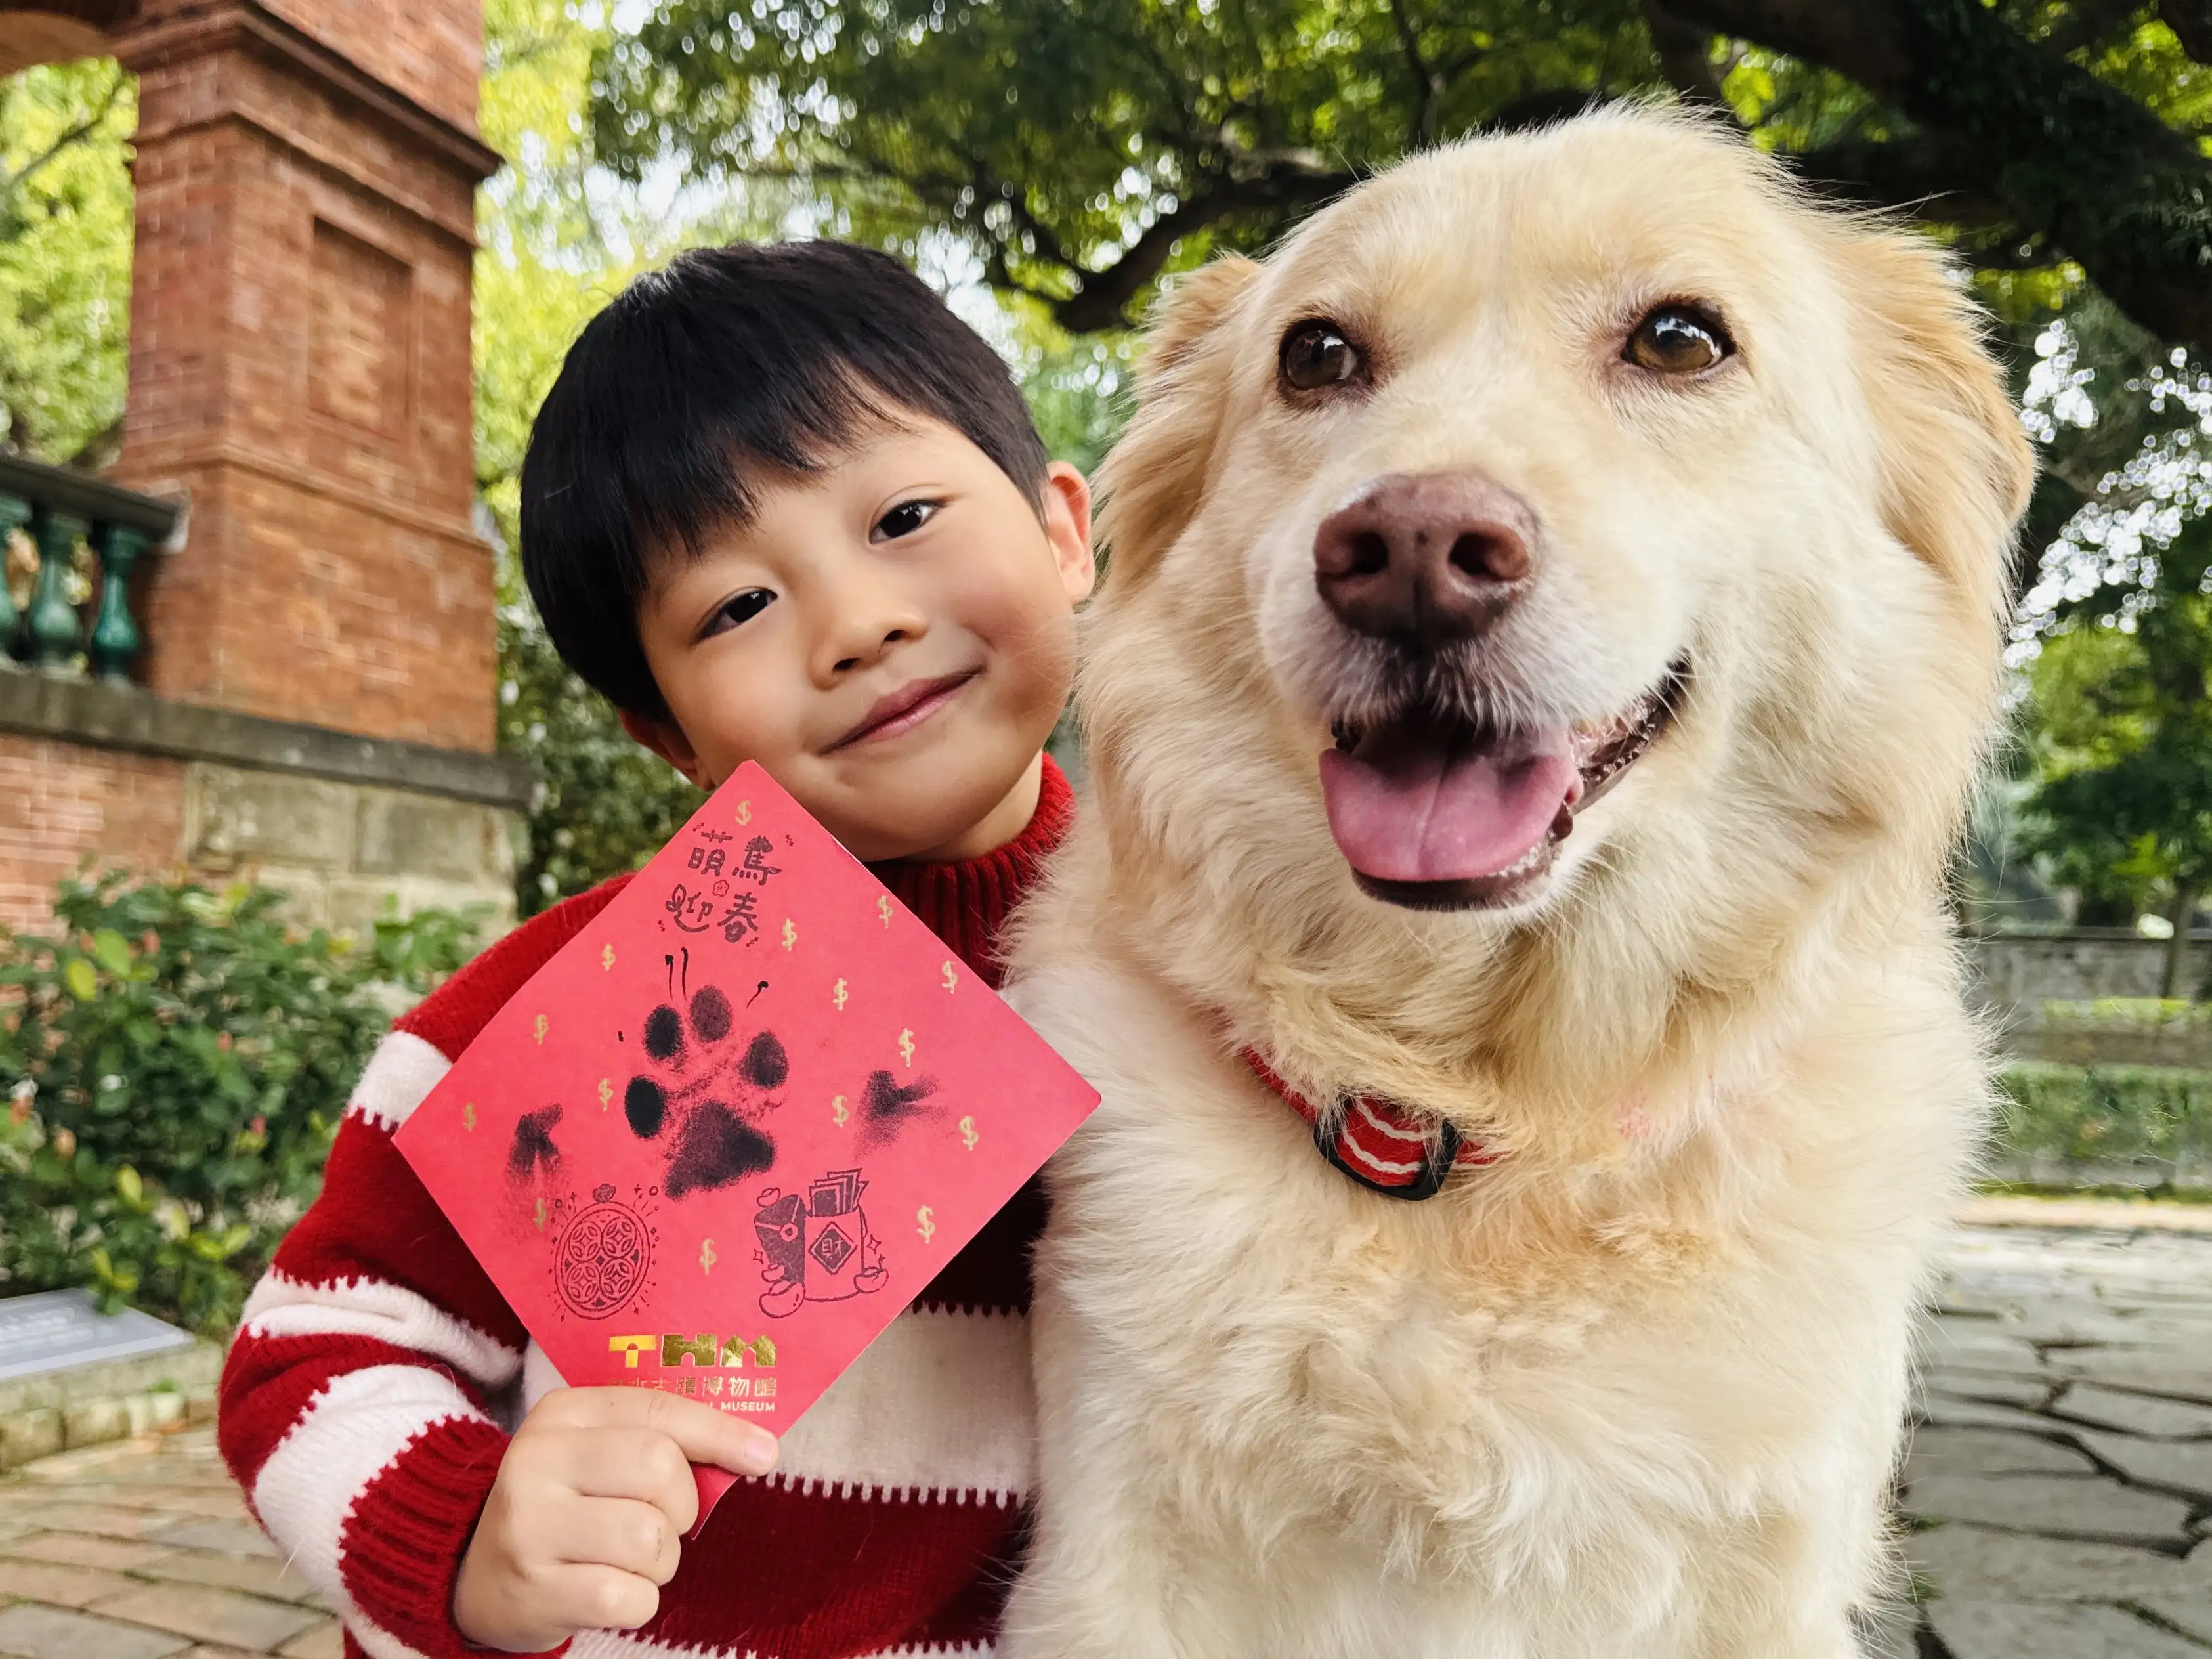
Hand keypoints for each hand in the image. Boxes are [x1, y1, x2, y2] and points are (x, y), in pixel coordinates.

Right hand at [453, 1387, 778, 1651]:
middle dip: (682, 1505)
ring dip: (661, 1560)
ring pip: (649, 1538)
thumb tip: (759, 1450)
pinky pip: (628, 1597)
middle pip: (658, 1469)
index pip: (659, 1410)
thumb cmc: (565, 1504)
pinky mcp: (533, 1590)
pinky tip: (611, 1592)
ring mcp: (530, 1527)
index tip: (765, 1454)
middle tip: (662, 1522)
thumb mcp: (599, 1453)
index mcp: (563, 1413)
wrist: (473, 1572)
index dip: (721, 1433)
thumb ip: (663, 1440)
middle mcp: (538, 1461)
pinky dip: (639, 1601)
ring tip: (629, 1561)